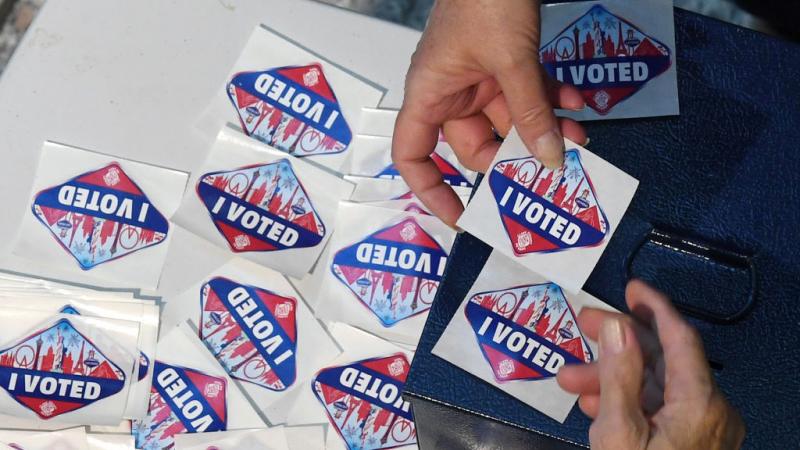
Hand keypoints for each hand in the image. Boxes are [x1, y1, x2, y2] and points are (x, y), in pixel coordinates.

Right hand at [392, 0, 586, 226]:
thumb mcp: (511, 62)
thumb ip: (530, 112)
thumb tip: (549, 159)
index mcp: (430, 94)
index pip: (412, 154)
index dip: (430, 189)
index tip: (461, 215)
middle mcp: (450, 92)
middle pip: (476, 145)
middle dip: (514, 156)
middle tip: (549, 169)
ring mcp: (477, 78)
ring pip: (510, 121)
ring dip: (543, 128)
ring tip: (577, 136)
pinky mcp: (502, 63)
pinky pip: (525, 94)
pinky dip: (550, 100)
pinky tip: (576, 104)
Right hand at [557, 280, 745, 448]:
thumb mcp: (619, 432)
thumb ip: (618, 377)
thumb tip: (617, 327)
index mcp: (700, 402)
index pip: (680, 337)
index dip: (654, 307)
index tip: (632, 287)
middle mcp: (712, 411)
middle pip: (663, 359)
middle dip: (618, 342)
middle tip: (585, 323)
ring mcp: (705, 429)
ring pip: (656, 386)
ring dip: (613, 377)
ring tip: (571, 378)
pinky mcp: (694, 443)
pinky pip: (660, 409)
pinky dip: (628, 400)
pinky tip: (595, 402)